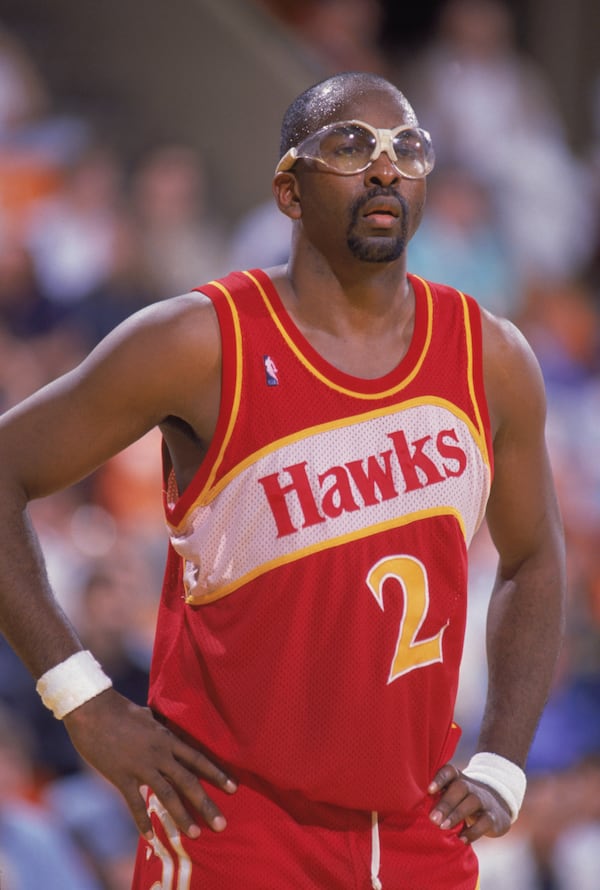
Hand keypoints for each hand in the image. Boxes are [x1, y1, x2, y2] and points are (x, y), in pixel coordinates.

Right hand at [63, 688, 236, 839]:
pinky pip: (135, 803)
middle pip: (188, 781)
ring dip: (181, 816)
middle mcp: (160, 754)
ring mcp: (141, 766)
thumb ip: (161, 727)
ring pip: (167, 795)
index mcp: (167, 738)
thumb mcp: (149, 716)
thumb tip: (169, 728)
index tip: (233, 788)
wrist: (93, 711)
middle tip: (221, 824)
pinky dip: (142, 821)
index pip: (198, 759)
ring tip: (195, 834)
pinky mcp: (122, 776)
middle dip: (206, 804)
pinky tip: (150, 837)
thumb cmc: (120, 710)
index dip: (217, 774)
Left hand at [428, 762, 511, 843]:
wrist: (497, 806)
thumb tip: (413, 809)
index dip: (439, 779)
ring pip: (471, 802)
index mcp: (457, 778)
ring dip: (456, 815)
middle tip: (432, 818)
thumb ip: (437, 797)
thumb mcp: (452, 794)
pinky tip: (461, 839)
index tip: (429, 790)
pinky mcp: (492, 817)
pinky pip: (484, 822)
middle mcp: (470, 786)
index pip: (449, 771)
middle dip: (445, 803)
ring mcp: (483, 800)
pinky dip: (472, 832)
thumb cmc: (462, 801)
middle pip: (459, 788)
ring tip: (443, 827)